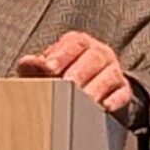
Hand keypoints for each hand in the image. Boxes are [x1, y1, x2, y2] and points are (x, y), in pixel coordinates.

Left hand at [15, 30, 140, 121]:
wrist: (91, 91)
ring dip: (96, 87)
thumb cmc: (63, 77)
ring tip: (83, 99)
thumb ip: (35, 66)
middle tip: (66, 84)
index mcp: (79, 44)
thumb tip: (27, 62)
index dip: (61, 54)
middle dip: (79, 71)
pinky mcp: (123, 90)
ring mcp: (113, 71)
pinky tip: (104, 107)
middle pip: (93, 57)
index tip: (49, 68)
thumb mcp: (47, 70)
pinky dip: (115, 100)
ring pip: (109, 74)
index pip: (74, 43)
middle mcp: (99, 53)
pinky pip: (122, 93)